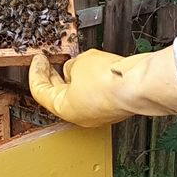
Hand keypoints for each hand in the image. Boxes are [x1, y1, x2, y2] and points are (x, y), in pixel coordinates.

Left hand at [29, 47, 176, 127]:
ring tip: (76, 61)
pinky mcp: (116, 106)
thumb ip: (72, 66)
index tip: (38, 60)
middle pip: (59, 95)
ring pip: (80, 94)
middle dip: (53, 76)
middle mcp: (82, 116)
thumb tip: (75, 69)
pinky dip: (93, 80)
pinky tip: (97, 67)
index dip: (36, 72)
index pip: (40, 91)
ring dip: (75, 77)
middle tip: (49, 62)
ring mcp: (100, 113)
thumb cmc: (111, 80)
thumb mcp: (81, 63)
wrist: (140, 84)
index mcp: (65, 109)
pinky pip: (98, 93)